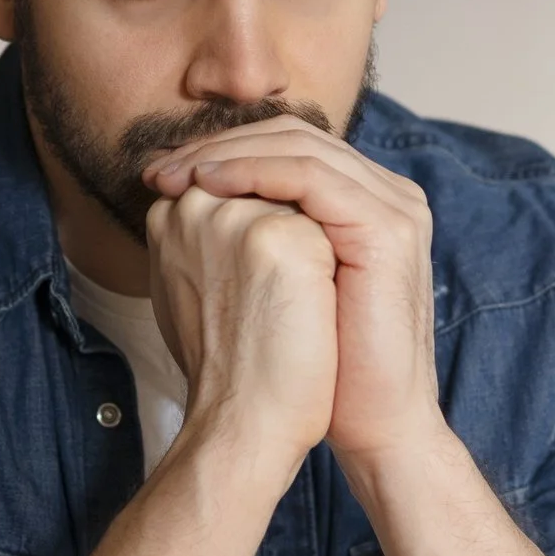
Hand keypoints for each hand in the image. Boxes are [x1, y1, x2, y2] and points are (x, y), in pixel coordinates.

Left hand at [147, 119, 440, 465]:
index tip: (162, 174)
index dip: (222, 151)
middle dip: (218, 145)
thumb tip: (182, 206)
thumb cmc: (326, 367)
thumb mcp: (285, 284)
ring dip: (226, 154)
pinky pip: (309, 175)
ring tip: (176, 174)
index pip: (289, 146)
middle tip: (161, 168)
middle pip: (293, 134)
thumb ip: (257, 237)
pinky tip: (210, 186)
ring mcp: (394, 207)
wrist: (373, 421)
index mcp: (367, 202)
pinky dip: (253, 172)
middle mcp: (389, 194)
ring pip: (298, 146)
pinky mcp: (385, 228)